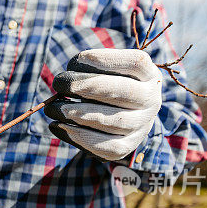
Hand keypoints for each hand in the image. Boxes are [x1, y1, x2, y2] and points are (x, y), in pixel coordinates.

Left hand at [44, 48, 161, 160]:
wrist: (123, 116)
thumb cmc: (108, 85)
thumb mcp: (106, 71)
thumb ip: (91, 69)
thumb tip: (64, 82)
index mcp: (149, 74)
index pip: (135, 62)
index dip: (104, 60)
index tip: (75, 60)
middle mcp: (152, 100)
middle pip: (124, 92)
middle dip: (87, 87)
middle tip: (59, 83)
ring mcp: (143, 125)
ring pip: (114, 121)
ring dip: (79, 114)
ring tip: (54, 108)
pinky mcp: (128, 146)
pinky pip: (107, 147)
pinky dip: (80, 138)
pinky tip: (58, 126)